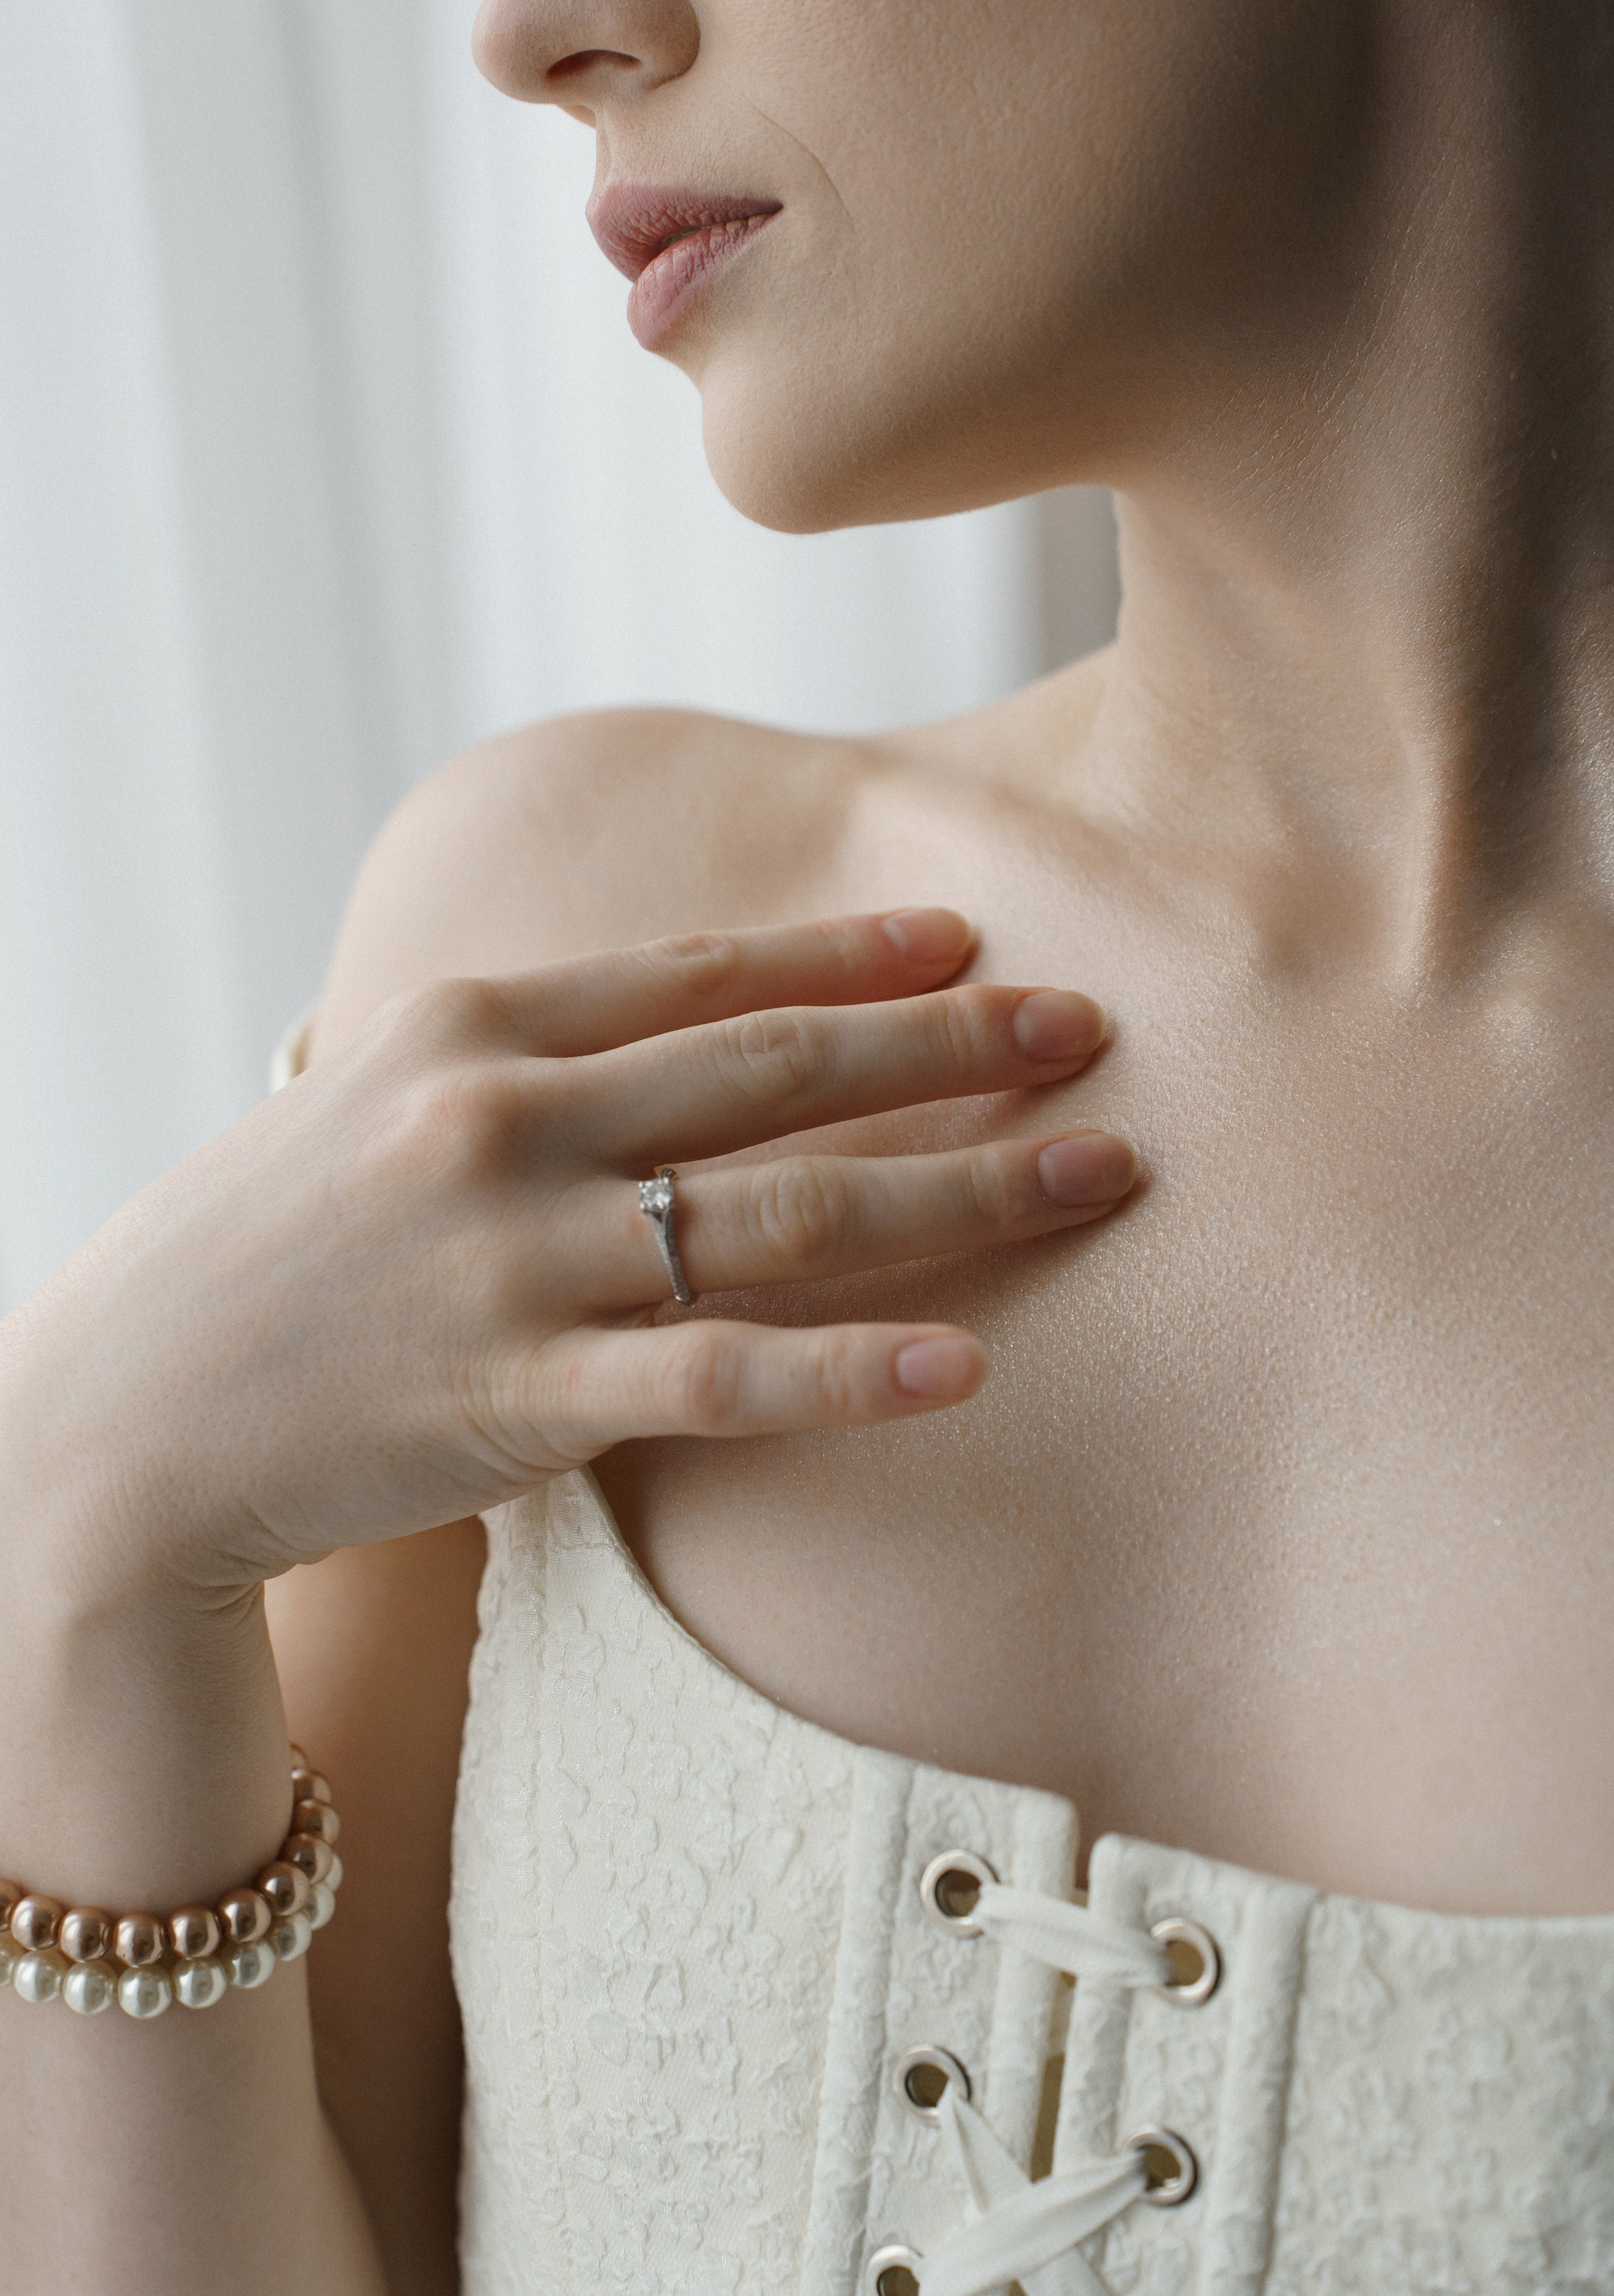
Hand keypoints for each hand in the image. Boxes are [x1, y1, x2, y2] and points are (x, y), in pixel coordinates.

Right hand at [3, 910, 1132, 1600]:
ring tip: (1096, 1170)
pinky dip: (852, 1370)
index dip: (847, 958)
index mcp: (469, 1031)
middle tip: (1087, 1032)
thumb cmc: (258, 1261)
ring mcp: (515, 1258)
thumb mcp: (368, 1108)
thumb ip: (511, 1064)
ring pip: (783, 1208)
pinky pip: (720, 1377)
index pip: (698, 976)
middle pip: (775, 1071)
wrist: (120, 1422)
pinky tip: (966, 1364)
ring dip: (961, 1186)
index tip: (966, 943)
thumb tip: (658, 1044)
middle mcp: (505, 1121)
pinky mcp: (517, 1397)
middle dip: (949, 1045)